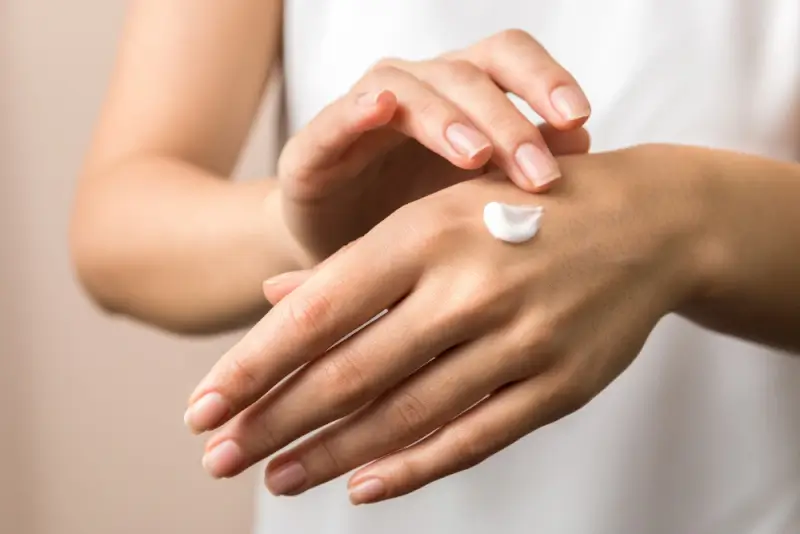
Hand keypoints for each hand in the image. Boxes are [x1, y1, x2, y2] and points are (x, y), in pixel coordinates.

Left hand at [186, 144, 712, 502]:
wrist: (647, 225)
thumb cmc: (523, 211)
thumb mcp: (439, 213)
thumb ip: (358, 262)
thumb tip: (272, 298)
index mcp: (428, 232)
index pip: (319, 310)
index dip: (253, 364)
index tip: (201, 406)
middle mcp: (469, 286)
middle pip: (350, 371)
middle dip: (275, 421)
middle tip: (218, 456)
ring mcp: (519, 339)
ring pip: (405, 414)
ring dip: (331, 454)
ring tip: (276, 478)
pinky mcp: (558, 383)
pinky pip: (474, 437)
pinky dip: (412, 467)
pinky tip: (361, 485)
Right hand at [277, 29, 590, 263]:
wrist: (343, 267)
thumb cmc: (420, 228)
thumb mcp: (479, 201)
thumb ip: (522, 168)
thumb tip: (584, 143)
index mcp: (461, 98)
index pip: (508, 61)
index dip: (545, 80)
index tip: (580, 121)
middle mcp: (416, 92)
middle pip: (467, 73)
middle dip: (507, 121)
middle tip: (538, 175)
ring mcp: (363, 114)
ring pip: (408, 88)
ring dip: (446, 118)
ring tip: (475, 157)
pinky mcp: (314, 147)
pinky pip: (336, 117)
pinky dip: (358, 109)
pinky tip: (381, 108)